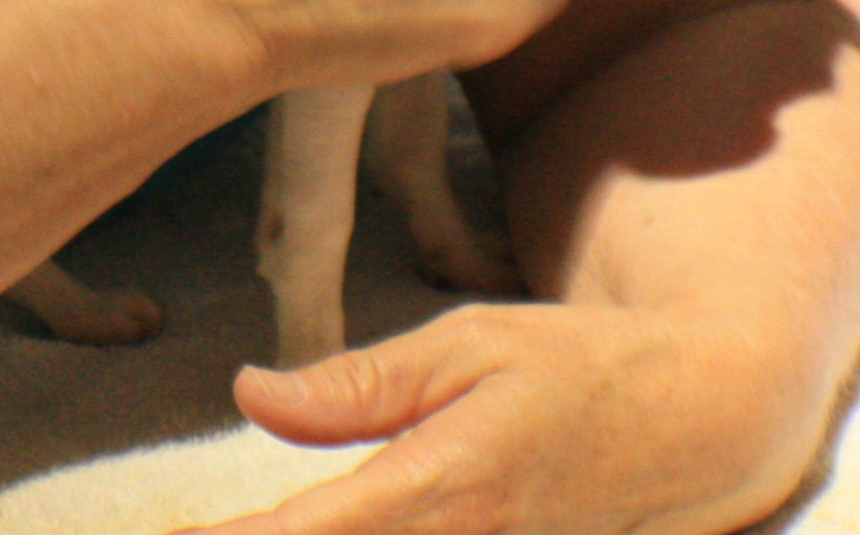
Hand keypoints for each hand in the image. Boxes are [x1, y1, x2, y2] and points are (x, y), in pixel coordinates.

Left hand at [186, 299, 818, 534]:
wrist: (698, 428)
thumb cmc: (571, 368)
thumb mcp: (465, 345)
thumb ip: (356, 385)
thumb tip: (248, 392)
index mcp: (443, 485)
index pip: (313, 532)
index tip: (170, 528)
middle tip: (160, 529)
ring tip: (244, 524)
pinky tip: (315, 525)